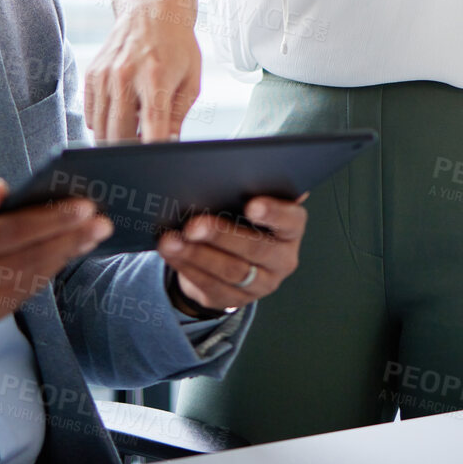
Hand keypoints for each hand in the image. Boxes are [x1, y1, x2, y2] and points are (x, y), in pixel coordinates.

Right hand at [0, 178, 111, 337]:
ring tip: (90, 235)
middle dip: (68, 240)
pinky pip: (16, 299)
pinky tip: (60, 256)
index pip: (7, 233)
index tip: (83, 205)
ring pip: (26, 283)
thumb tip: (2, 191)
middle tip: (101, 221)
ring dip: (62, 259)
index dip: (49, 220)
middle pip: (24, 261)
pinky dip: (42, 277)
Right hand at [85, 3, 202, 141]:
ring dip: (116, 140)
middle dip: (131, 153)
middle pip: (119, 135)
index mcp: (155, 77)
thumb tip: (168, 146)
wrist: (152, 9)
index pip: (152, 128)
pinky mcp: (91, 75)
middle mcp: (124, 75)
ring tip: (135, 131)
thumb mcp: (191, 80)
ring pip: (100, 130)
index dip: (154, 152)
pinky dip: (105, 124)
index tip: (156, 166)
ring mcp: (104, 75)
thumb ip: (178, 116)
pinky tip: (122, 114)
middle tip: (143, 154)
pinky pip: (91, 116)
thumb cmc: (177, 46)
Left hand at [158, 194, 307, 312]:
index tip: (252, 205)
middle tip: (193, 224)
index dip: (274, 213)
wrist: (228, 254)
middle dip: (222, 235)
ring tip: (172, 240)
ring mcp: (262, 283)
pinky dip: (187, 267)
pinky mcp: (236, 298)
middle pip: (256, 248)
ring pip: (231, 271)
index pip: (291, 220)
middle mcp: (282, 258)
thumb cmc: (237, 214)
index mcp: (291, 228)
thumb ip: (238, 184)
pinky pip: (212, 286)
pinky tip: (171, 252)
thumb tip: (206, 165)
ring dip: (197, 254)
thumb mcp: (242, 199)